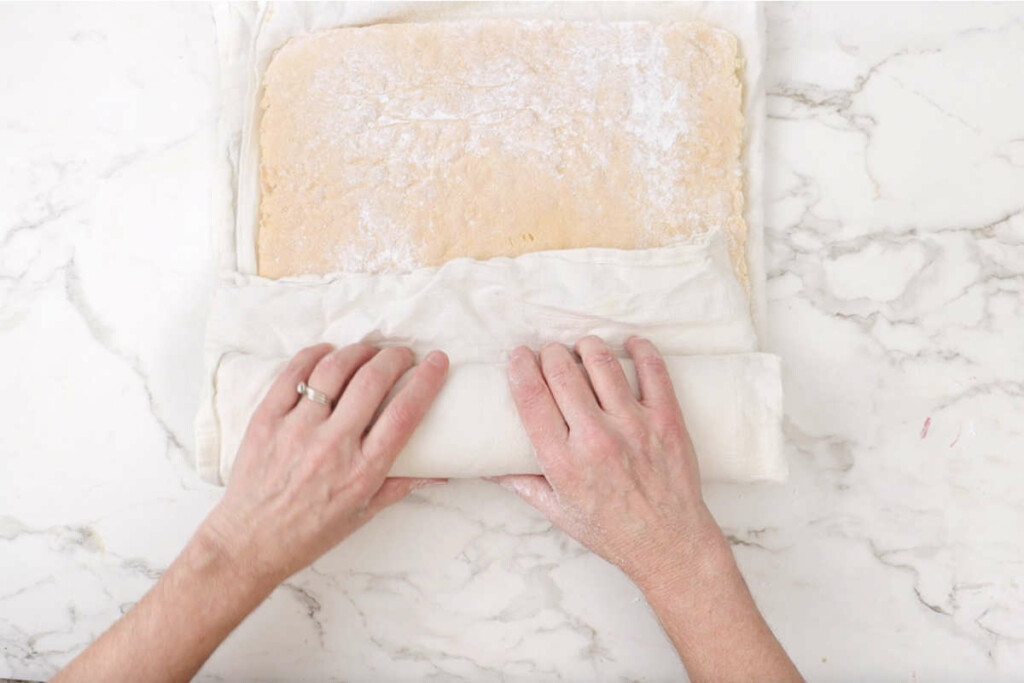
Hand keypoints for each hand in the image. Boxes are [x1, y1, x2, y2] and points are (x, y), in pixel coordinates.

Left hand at [202, 343, 448, 589]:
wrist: (250, 542)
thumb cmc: (309, 533)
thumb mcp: (363, 514)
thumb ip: (400, 486)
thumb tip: (439, 472)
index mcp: (362, 472)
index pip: (404, 414)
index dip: (425, 381)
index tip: (437, 361)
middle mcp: (332, 446)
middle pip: (372, 381)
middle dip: (395, 357)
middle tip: (402, 354)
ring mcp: (296, 429)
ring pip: (334, 369)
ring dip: (358, 351)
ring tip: (368, 352)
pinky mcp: (266, 420)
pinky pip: (292, 373)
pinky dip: (314, 355)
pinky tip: (327, 353)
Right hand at [496, 336, 718, 588]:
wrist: (670, 544)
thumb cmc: (612, 531)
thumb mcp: (558, 512)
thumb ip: (523, 484)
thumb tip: (489, 467)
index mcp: (564, 462)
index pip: (531, 398)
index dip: (519, 367)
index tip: (517, 355)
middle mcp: (596, 440)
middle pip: (562, 372)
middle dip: (550, 353)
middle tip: (550, 353)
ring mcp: (634, 426)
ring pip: (602, 363)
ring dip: (587, 346)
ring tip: (583, 348)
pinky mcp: (667, 420)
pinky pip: (653, 370)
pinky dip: (639, 349)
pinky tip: (630, 345)